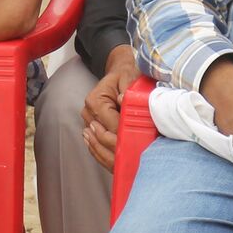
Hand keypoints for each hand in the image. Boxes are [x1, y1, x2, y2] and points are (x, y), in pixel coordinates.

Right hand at [81, 46, 139, 169]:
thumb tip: (125, 101)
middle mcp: (88, 113)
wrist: (119, 74)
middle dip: (123, 147)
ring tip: (136, 159)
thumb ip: (128, 90)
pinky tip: (125, 158)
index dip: (127, 135)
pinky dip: (112, 154)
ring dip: (117, 153)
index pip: (112, 125)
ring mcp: (89, 123)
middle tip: (143, 155)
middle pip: (106, 139)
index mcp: (95, 100)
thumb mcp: (129, 78)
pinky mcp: (93, 130)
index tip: (143, 144)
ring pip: (102, 146)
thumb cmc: (125, 76)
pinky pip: (101, 147)